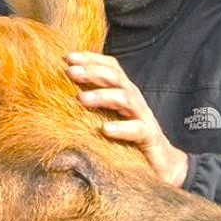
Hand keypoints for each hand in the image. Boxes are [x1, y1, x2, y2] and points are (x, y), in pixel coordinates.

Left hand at [66, 51, 188, 186]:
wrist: (162, 163)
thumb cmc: (129, 139)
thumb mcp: (109, 117)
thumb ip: (92, 105)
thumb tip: (58, 96)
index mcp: (124, 92)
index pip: (110, 67)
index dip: (91, 59)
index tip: (67, 57)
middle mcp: (134, 100)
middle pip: (115, 78)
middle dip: (92, 72)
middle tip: (71, 72)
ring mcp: (143, 117)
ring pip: (126, 98)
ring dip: (102, 96)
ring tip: (81, 98)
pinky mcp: (150, 137)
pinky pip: (137, 130)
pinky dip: (121, 128)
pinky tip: (105, 129)